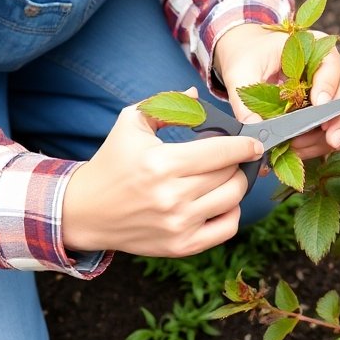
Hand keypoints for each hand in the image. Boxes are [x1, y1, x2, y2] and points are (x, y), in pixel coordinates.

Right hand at [62, 91, 263, 257]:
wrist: (86, 211)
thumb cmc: (112, 162)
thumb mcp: (131, 124)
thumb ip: (166, 105)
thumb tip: (197, 93)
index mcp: (161, 163)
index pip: (221, 151)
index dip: (244, 145)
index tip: (254, 143)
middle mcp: (171, 196)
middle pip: (230, 175)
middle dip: (238, 163)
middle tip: (232, 158)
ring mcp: (178, 224)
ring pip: (233, 200)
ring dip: (236, 185)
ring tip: (225, 177)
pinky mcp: (181, 246)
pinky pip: (226, 229)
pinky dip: (231, 213)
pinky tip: (220, 202)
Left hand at [213, 24, 339, 159]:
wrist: (249, 58)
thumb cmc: (248, 59)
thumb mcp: (240, 74)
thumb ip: (245, 100)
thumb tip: (255, 128)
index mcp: (312, 45)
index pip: (331, 61)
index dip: (329, 83)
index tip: (319, 105)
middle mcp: (330, 63)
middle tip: (331, 138)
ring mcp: (335, 84)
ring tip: (322, 147)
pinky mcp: (331, 105)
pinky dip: (332, 139)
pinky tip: (313, 149)